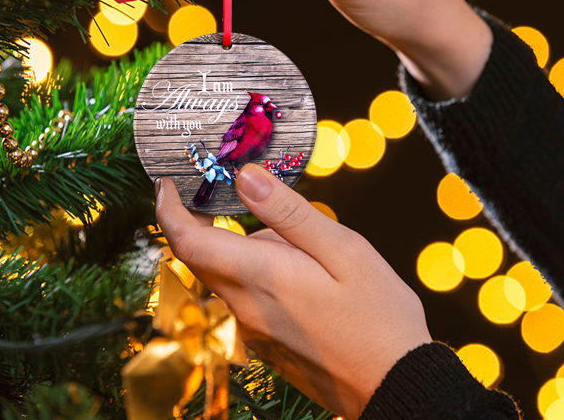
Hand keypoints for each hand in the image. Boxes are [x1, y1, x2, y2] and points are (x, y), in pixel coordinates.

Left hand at [154, 164, 431, 418]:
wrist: (395, 386)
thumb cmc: (379, 317)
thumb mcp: (344, 250)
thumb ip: (289, 212)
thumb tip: (245, 177)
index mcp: (260, 276)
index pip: (188, 240)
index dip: (169, 207)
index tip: (168, 182)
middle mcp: (245, 307)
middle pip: (204, 256)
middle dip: (212, 220)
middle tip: (244, 193)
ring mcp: (253, 331)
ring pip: (231, 275)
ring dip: (250, 250)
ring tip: (310, 250)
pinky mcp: (266, 345)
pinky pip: (248, 298)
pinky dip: (262, 275)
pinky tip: (310, 279)